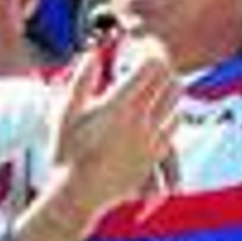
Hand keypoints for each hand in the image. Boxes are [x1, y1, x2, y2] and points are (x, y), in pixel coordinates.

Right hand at [48, 38, 178, 223]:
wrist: (78, 195)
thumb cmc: (67, 153)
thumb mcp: (65, 113)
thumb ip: (81, 80)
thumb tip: (93, 53)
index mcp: (119, 106)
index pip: (151, 66)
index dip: (150, 49)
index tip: (141, 45)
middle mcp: (141, 121)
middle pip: (170, 80)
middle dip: (163, 65)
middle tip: (151, 60)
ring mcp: (152, 139)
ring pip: (176, 102)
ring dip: (168, 87)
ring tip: (154, 83)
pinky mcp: (155, 155)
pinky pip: (174, 126)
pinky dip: (169, 112)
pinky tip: (157, 111)